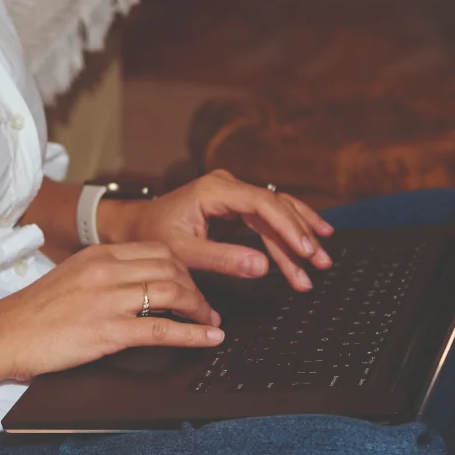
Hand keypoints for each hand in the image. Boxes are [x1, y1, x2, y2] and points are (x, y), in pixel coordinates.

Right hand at [0, 242, 222, 381]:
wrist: (3, 333)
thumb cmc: (32, 312)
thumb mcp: (71, 277)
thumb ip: (102, 274)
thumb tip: (134, 284)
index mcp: (98, 255)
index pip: (157, 250)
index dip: (184, 268)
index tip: (192, 284)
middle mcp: (106, 271)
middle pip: (171, 268)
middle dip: (196, 288)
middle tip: (206, 307)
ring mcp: (108, 300)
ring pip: (172, 292)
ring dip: (199, 310)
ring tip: (210, 323)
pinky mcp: (108, 331)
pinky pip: (162, 329)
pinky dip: (193, 334)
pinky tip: (208, 338)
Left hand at [103, 169, 333, 291]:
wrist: (132, 225)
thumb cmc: (152, 234)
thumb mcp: (183, 252)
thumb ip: (222, 259)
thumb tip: (262, 268)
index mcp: (215, 189)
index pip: (263, 204)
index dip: (289, 228)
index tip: (306, 250)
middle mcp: (228, 186)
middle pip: (275, 209)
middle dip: (300, 238)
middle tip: (320, 264)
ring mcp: (233, 194)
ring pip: (276, 213)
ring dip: (299, 236)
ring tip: (322, 260)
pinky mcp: (235, 207)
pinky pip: (268, 218)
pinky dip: (287, 234)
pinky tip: (309, 243)